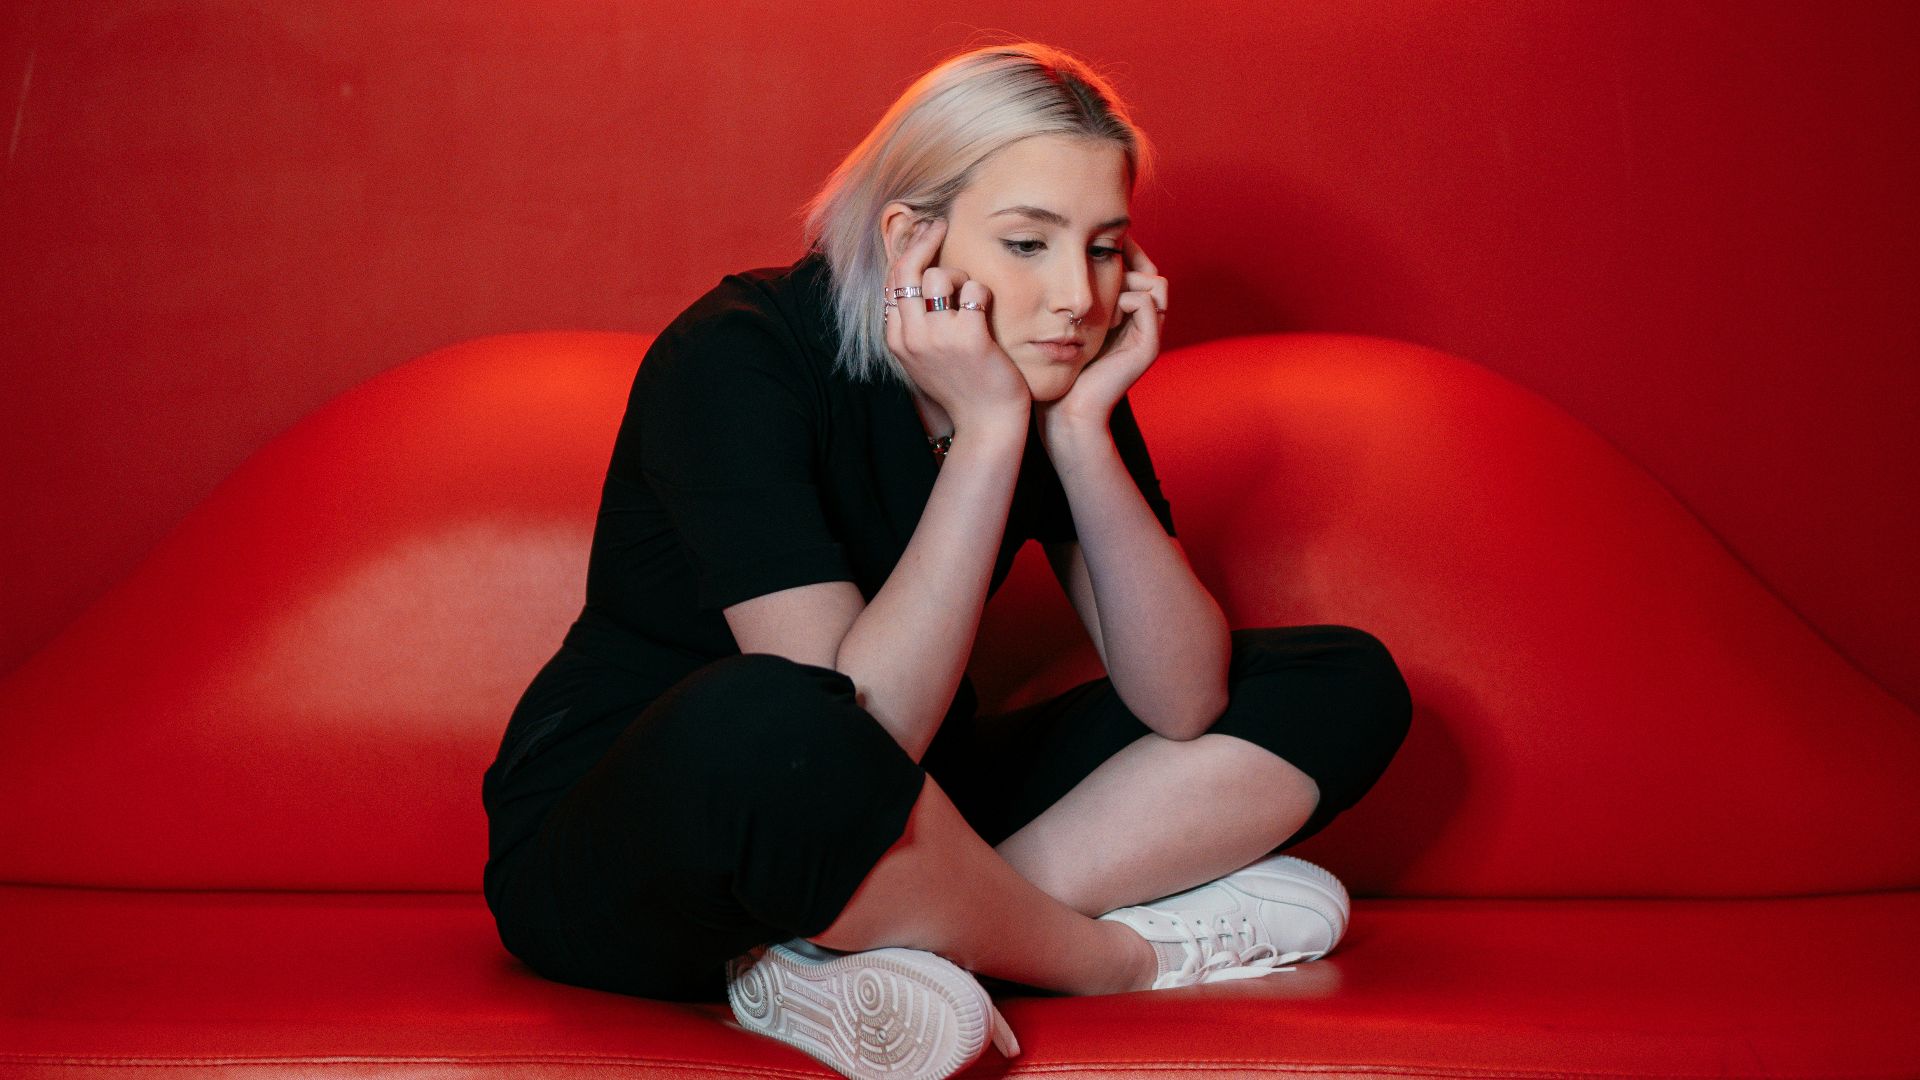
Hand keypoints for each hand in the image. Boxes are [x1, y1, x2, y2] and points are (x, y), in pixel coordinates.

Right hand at [884, 217, 1029, 432]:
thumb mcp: (924, 355)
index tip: (921, 233)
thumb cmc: (961, 384)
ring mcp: (938, 337)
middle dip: (923, 239)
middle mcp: (911, 336)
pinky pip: (973, 289)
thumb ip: (914, 321)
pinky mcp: (968, 337)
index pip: (892, 280)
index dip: (906, 250)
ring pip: (938, 275)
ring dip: (959, 276)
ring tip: (970, 297)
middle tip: (940, 224)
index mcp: (896, 338)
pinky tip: (986, 309)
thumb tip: (914, 276)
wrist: (986, 423)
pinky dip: (982, 293)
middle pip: (907, 269)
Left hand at [1037, 233, 1167, 433]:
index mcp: (1127, 316)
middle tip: (1100, 260)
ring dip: (1129, 278)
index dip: (1127, 253)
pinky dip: (1127, 297)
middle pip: (1152, 272)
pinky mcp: (1148, 346)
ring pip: (1155, 283)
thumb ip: (1073, 295)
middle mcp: (1143, 323)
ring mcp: (1149, 335)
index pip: (1141, 270)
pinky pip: (1147, 302)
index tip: (1097, 246)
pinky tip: (1105, 310)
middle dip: (1129, 260)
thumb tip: (1064, 258)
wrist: (1066, 408)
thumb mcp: (1064, 322)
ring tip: (1102, 292)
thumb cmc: (1057, 366)